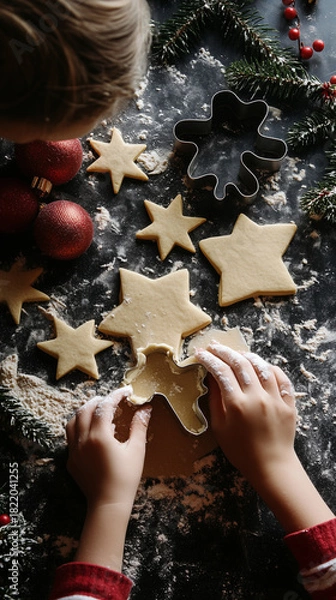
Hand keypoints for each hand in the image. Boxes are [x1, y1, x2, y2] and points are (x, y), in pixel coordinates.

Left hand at [66, 386, 150, 509]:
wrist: (108, 504)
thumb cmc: (126, 478)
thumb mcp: (136, 450)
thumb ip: (139, 426)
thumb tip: (146, 409)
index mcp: (99, 435)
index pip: (105, 406)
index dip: (116, 395)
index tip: (127, 392)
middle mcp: (83, 440)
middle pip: (85, 410)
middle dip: (98, 401)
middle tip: (112, 400)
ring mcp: (74, 450)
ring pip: (72, 422)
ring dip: (84, 412)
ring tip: (97, 411)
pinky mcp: (71, 460)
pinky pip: (71, 437)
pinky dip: (79, 427)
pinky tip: (91, 432)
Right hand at [196, 342, 295, 485]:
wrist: (271, 466)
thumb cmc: (240, 451)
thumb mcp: (220, 428)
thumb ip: (215, 401)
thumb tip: (211, 378)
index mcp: (237, 405)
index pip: (221, 372)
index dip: (209, 359)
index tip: (200, 352)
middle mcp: (257, 397)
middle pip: (240, 364)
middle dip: (225, 351)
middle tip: (214, 346)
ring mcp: (275, 398)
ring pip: (261, 366)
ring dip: (247, 356)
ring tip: (237, 353)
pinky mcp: (288, 402)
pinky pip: (281, 378)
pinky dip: (270, 368)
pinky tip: (261, 366)